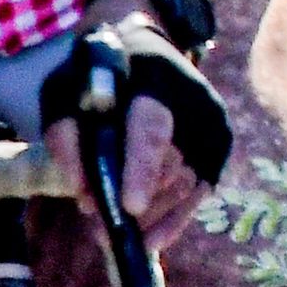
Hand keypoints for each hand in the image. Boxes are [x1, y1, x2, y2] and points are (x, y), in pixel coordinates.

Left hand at [43, 10, 234, 237]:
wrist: (145, 47)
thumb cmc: (98, 73)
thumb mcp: (65, 90)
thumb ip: (67, 136)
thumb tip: (83, 191)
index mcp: (153, 80)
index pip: (151, 129)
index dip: (141, 170)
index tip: (128, 208)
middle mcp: (195, 101)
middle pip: (170, 167)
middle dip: (136, 205)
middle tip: (100, 230)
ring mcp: (214, 123)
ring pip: (186, 183)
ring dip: (152, 216)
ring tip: (116, 236)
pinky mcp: (221, 142)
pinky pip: (201, 189)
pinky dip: (176, 217)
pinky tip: (153, 238)